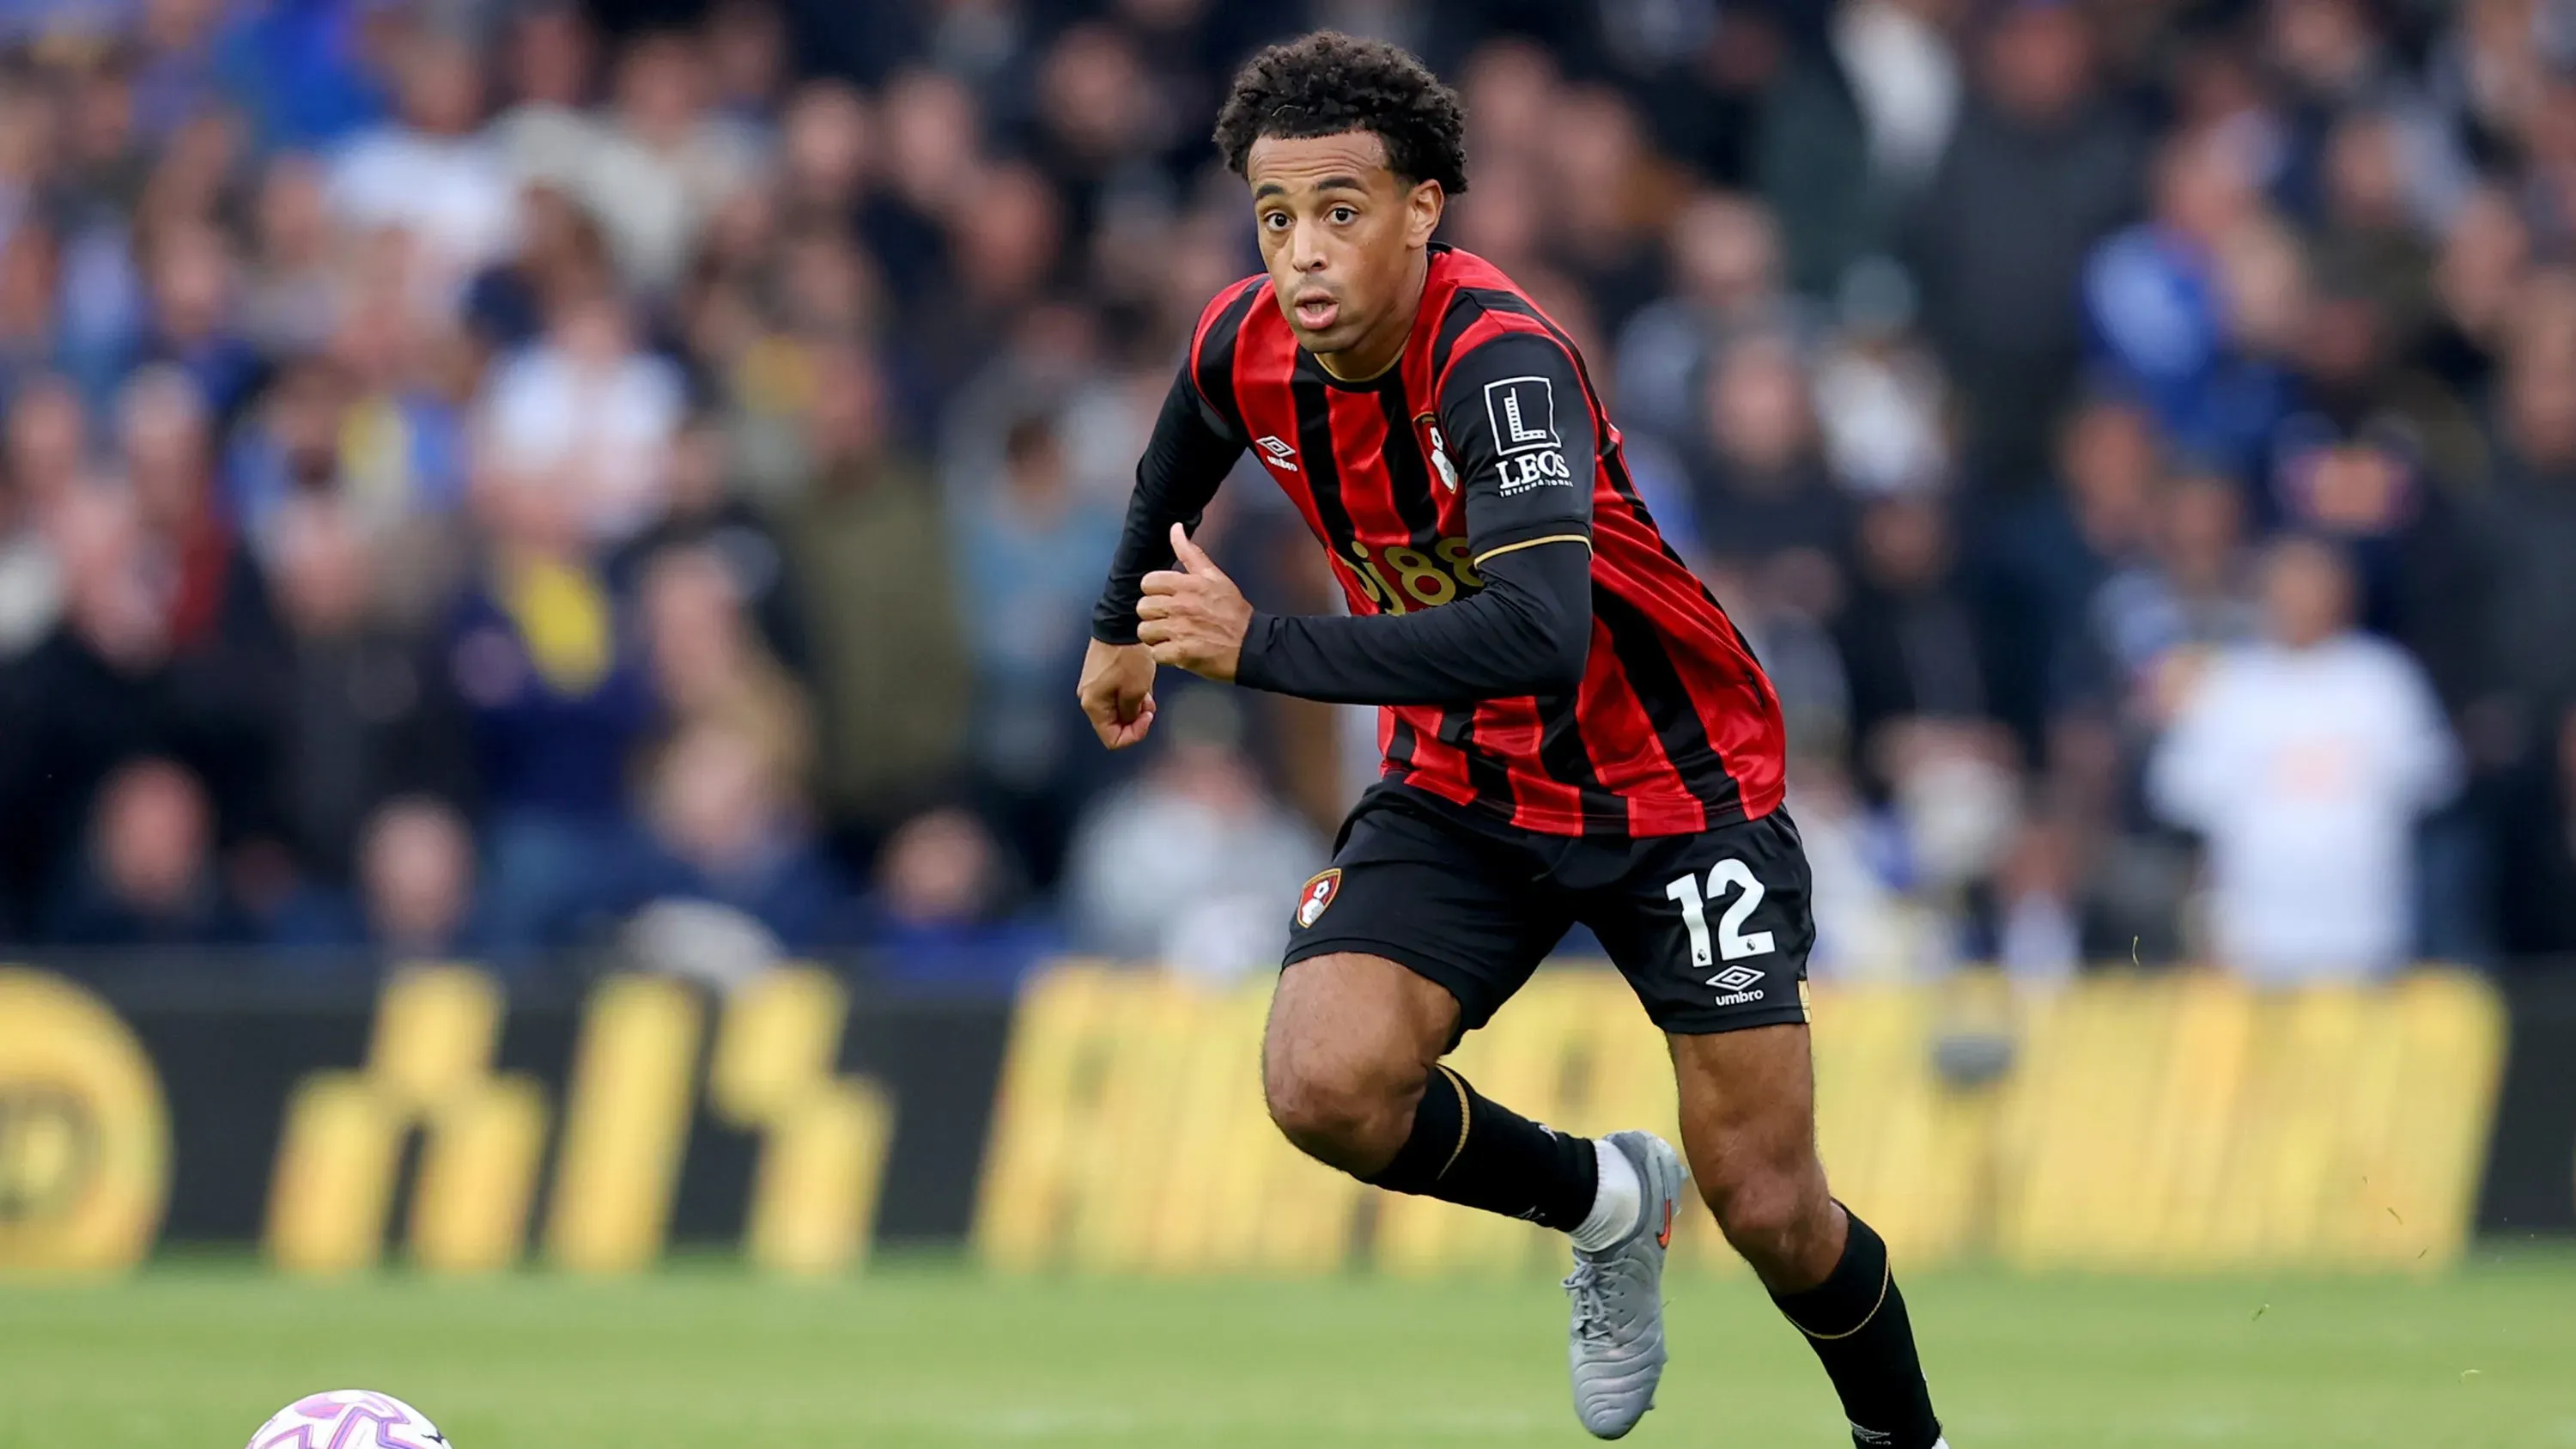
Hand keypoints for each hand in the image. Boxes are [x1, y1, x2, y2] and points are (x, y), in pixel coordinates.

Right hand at [1078, 637, 1157, 748]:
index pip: (1112, 739)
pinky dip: (1129, 694)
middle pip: (1114, 725)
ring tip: (1147, 691)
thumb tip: (1129, 719)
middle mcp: (1088, 697)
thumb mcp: (1136, 690)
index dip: (1134, 735)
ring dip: (1134, 706)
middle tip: (1149, 704)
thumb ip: (1132, 713)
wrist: (1121, 623)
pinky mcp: (1099, 675)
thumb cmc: (1128, 657)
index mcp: (1093, 705)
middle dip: (1135, 719)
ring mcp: (1093, 685)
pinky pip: (1116, 694)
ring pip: (1117, 709)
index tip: (1147, 717)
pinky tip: (1141, 683)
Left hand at [1136, 523, 1251, 681]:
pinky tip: (1176, 651)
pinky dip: (1164, 655)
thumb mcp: (1214, 576)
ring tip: (1171, 636)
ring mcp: (1178, 630)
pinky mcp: (1180, 654)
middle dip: (1153, 614)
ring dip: (1156, 636)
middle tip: (1168, 619)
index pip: (1148, 582)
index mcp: (1186, 585)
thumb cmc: (1233, 611)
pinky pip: (1155, 653)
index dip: (1154, 591)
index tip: (1166, 598)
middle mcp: (1179, 606)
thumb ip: (1190, 553)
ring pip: (1145, 631)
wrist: (1251, 645)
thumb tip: (1175, 528)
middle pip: (1142, 607)